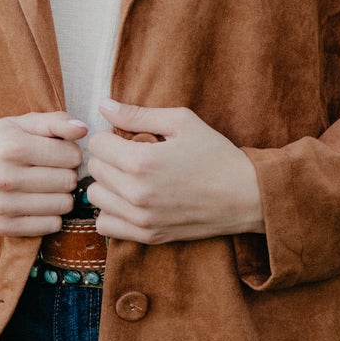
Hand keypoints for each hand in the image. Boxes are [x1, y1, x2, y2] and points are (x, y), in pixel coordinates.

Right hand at [0, 111, 86, 236]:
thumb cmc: (1, 142)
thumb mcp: (25, 123)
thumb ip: (57, 122)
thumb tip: (83, 130)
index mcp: (12, 147)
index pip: (72, 156)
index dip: (72, 153)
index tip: (60, 152)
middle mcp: (4, 178)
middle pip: (69, 182)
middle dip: (68, 174)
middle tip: (54, 170)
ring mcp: (2, 206)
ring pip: (63, 206)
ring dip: (62, 195)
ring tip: (48, 185)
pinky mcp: (3, 227)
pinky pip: (51, 226)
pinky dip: (52, 214)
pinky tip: (40, 202)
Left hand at [84, 97, 263, 244]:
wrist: (245, 196)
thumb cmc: (216, 154)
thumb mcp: (181, 122)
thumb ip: (137, 114)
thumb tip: (102, 105)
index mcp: (142, 161)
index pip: (96, 144)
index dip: (110, 135)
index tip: (126, 137)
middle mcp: (137, 193)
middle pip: (94, 170)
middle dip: (108, 157)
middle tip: (131, 154)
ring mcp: (141, 218)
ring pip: (96, 197)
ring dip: (108, 184)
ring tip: (130, 177)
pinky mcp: (148, 236)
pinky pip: (106, 225)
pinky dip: (112, 211)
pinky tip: (130, 200)